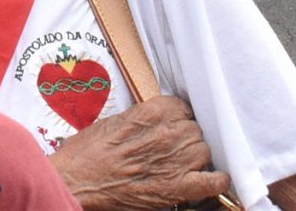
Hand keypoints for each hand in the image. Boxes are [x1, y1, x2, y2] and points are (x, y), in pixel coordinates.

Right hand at [50, 97, 231, 210]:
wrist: (78, 180)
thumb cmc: (87, 153)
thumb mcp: (112, 123)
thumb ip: (140, 119)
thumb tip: (155, 122)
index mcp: (149, 113)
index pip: (182, 107)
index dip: (178, 118)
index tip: (173, 125)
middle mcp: (166, 133)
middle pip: (194, 129)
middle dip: (186, 137)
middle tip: (172, 148)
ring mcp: (174, 161)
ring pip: (204, 150)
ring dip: (197, 156)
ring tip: (183, 164)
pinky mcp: (175, 188)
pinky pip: (211, 182)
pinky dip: (218, 181)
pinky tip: (217, 180)